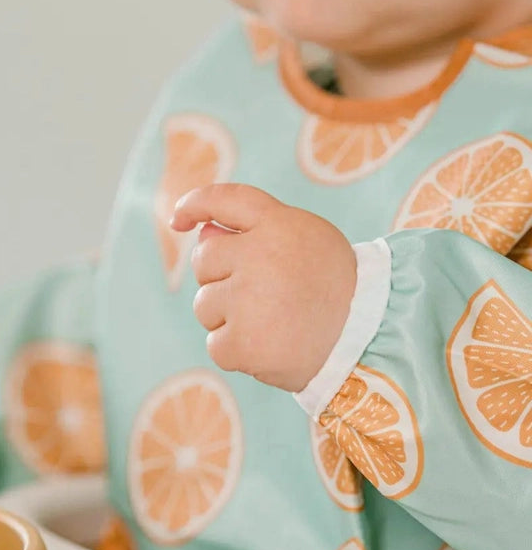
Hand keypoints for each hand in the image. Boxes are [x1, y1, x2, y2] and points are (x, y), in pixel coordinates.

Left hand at [171, 184, 356, 391]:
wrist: (369, 340)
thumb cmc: (336, 287)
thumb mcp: (307, 239)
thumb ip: (256, 229)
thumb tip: (202, 234)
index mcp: (279, 223)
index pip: (225, 198)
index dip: (195, 204)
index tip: (179, 220)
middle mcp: (259, 255)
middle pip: (204, 260)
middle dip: (222, 278)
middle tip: (266, 295)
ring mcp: (247, 299)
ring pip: (204, 305)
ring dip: (228, 317)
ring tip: (274, 323)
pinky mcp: (242, 342)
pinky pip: (215, 344)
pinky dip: (236, 351)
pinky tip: (270, 347)